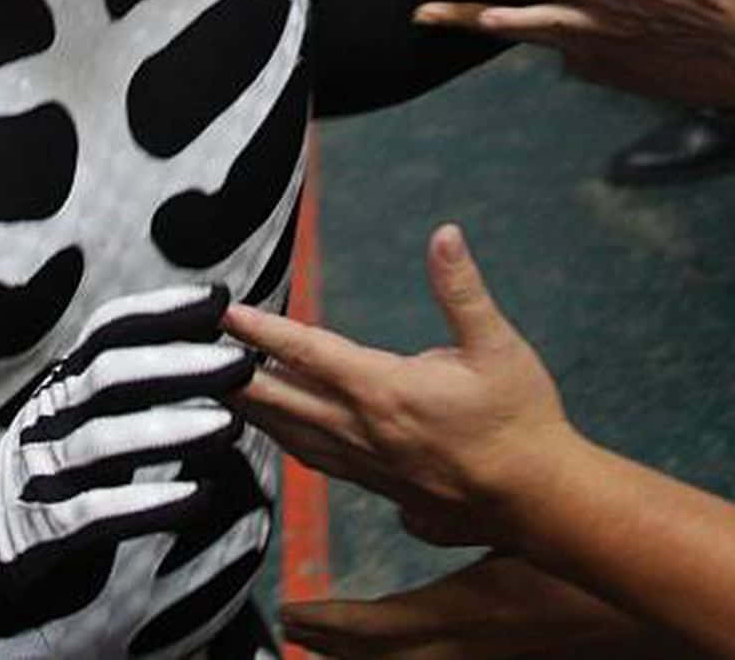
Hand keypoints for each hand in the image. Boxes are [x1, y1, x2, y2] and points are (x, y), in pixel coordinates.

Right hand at [0, 284, 251, 629]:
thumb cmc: (57, 464)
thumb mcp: (82, 408)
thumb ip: (130, 373)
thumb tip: (206, 327)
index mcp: (65, 380)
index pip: (111, 329)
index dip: (162, 309)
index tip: (219, 297)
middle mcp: (51, 415)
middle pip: (112, 376)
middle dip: (179, 365)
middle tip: (240, 363)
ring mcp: (45, 470)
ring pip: (105, 442)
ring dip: (171, 432)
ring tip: (231, 427)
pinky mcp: (46, 527)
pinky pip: (98, 512)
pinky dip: (149, 505)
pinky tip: (197, 498)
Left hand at [226, 225, 573, 549]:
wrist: (541, 500)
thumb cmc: (521, 420)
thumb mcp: (497, 345)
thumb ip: (462, 289)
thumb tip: (444, 235)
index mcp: (385, 390)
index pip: (309, 353)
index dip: (263, 330)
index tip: (225, 315)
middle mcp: (365, 431)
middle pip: (283, 400)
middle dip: (237, 378)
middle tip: (194, 362)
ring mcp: (370, 466)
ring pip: (294, 437)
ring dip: (256, 414)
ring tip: (223, 397)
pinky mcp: (382, 489)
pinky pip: (319, 463)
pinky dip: (290, 444)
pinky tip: (284, 438)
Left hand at [282, 552, 647, 656]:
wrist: (643, 608)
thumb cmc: (586, 569)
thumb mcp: (521, 531)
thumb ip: (461, 519)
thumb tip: (409, 518)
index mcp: (469, 613)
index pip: (380, 628)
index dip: (332, 625)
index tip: (294, 613)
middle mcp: (471, 648)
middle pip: (385, 658)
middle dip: (337, 645)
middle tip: (297, 628)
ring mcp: (488, 658)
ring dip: (366, 654)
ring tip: (328, 640)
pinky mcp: (505, 657)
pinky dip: (405, 655)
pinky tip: (399, 647)